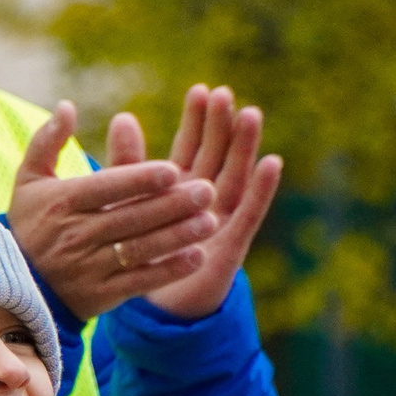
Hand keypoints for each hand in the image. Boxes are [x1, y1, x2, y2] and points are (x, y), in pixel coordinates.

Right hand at [6, 101, 217, 320]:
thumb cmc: (29, 222)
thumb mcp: (28, 179)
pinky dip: (169, 270)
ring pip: (140, 249)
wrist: (16, 283)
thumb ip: (47, 140)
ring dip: (178, 236)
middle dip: (172, 205)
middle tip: (208, 190)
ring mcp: (87, 266)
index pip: (105, 187)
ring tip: (211, 221)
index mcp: (60, 202)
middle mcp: (74, 234)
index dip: (139, 179)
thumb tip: (67, 105)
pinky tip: (196, 256)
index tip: (174, 168)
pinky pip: (140, 281)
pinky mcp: (100, 294)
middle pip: (130, 217)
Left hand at [138, 85, 282, 320]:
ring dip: (244, 147)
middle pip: (216, 156)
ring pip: (234, 177)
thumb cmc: (142, 252)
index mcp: (178, 190)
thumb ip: (128, 163)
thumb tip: (123, 116)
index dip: (197, 120)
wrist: (154, 305)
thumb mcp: (128, 202)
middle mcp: (204, 202)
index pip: (190, 147)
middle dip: (221, 125)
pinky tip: (272, 162)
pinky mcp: (231, 244)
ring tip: (251, 114)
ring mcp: (220, 221)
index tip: (201, 90)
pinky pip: (249, 213)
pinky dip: (261, 188)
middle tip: (225, 93)